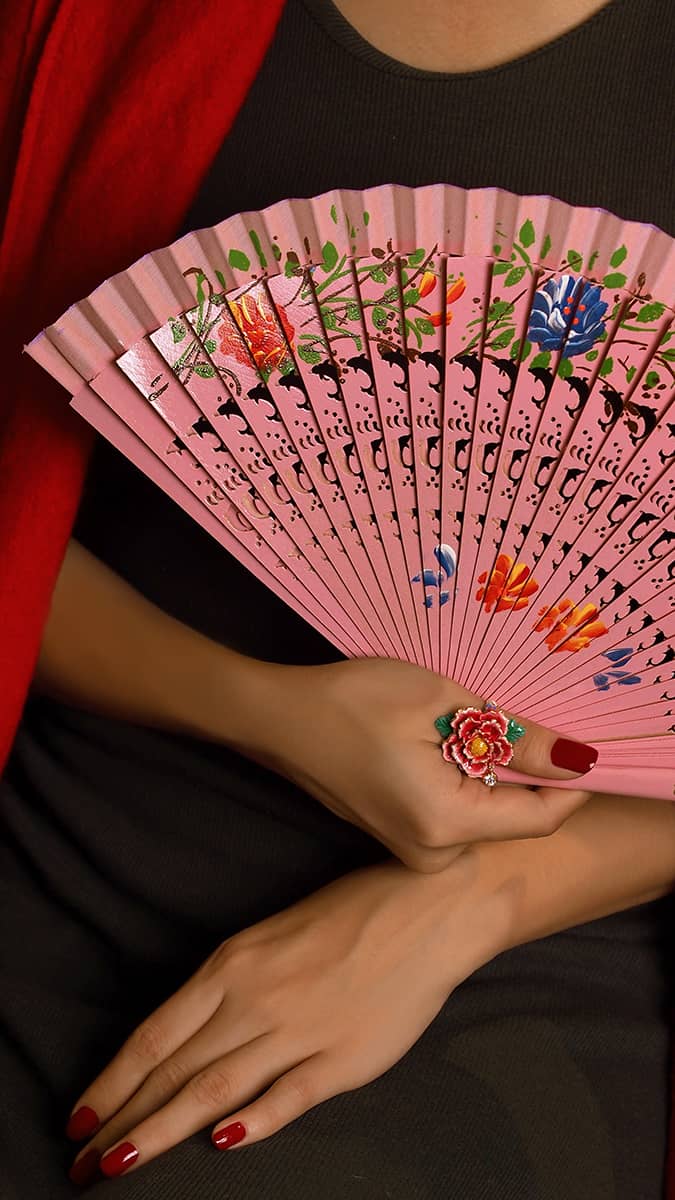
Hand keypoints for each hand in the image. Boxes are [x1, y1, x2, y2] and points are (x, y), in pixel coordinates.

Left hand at [66, 853, 505, 1183]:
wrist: (428, 905)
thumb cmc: (348, 913)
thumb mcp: (268, 935)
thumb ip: (227, 987)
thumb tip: (183, 1040)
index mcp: (232, 964)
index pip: (153, 1037)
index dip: (111, 1082)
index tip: (80, 1117)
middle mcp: (255, 999)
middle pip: (173, 1071)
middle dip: (122, 1121)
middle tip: (84, 1163)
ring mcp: (299, 1030)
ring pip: (214, 1089)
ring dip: (162, 1132)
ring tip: (121, 1165)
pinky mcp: (344, 1057)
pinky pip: (288, 1096)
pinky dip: (251, 1123)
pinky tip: (221, 1145)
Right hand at [253, 657, 596, 871]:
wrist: (277, 718)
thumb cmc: (352, 700)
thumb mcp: (441, 701)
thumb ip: (513, 738)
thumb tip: (575, 758)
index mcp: (445, 823)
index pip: (540, 820)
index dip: (569, 783)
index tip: (580, 742)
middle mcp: (431, 853)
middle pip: (512, 817)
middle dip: (522, 769)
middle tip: (498, 714)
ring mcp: (411, 851)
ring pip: (484, 813)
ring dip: (489, 770)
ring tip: (458, 722)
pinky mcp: (399, 838)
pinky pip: (455, 813)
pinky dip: (463, 778)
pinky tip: (438, 741)